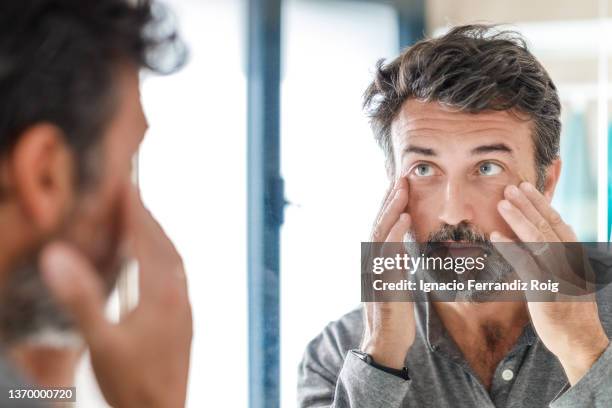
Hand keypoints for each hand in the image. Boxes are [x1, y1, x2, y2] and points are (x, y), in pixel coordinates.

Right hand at [39, 184, 192, 406]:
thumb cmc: (131, 383)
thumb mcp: (101, 342)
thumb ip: (81, 298)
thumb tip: (58, 254)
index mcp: (161, 293)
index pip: (147, 240)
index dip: (134, 211)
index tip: (124, 184)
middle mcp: (179, 295)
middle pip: (163, 245)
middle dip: (146, 218)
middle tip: (129, 195)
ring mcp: (185, 309)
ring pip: (173, 261)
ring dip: (157, 238)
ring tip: (140, 224)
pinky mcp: (185, 322)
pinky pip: (176, 278)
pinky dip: (162, 260)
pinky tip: (152, 270)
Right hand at [361, 177, 414, 368]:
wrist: (385, 343)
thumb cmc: (394, 315)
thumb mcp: (394, 283)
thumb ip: (396, 264)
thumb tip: (402, 249)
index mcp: (373, 262)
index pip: (380, 227)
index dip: (389, 205)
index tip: (399, 186)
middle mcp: (370, 263)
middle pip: (378, 224)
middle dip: (389, 199)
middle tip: (401, 177)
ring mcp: (374, 272)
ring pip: (380, 233)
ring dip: (391, 209)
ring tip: (402, 189)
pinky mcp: (383, 282)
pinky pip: (388, 252)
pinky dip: (395, 233)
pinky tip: (405, 218)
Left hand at [491, 181, 608, 384]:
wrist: (579, 340)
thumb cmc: (569, 309)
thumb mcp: (568, 276)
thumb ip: (555, 257)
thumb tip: (540, 239)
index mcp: (575, 255)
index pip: (558, 222)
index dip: (541, 204)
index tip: (526, 188)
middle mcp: (570, 261)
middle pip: (547, 225)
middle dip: (527, 204)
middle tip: (510, 187)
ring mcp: (559, 274)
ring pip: (538, 239)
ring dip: (518, 219)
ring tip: (502, 203)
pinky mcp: (545, 290)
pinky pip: (526, 263)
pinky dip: (510, 247)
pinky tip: (496, 236)